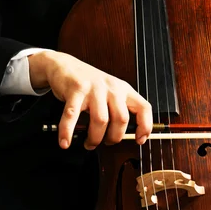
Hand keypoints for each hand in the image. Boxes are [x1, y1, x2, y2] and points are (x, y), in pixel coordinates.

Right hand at [28, 51, 152, 148]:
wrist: (66, 65)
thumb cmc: (90, 83)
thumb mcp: (111, 92)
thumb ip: (118, 109)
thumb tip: (121, 136)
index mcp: (124, 90)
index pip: (144, 107)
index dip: (145, 125)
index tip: (139, 139)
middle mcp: (112, 88)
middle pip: (122, 119)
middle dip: (114, 137)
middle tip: (106, 143)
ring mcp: (94, 88)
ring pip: (101, 120)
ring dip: (95, 138)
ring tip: (89, 144)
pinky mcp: (75, 90)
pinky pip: (72, 116)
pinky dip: (67, 132)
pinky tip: (66, 142)